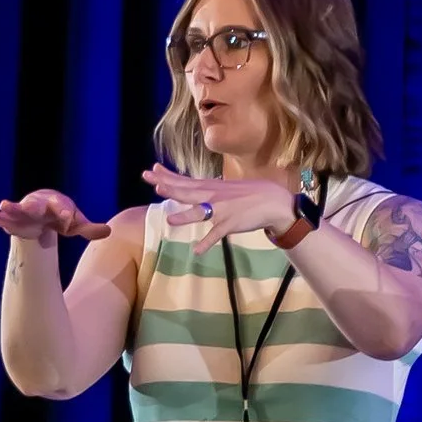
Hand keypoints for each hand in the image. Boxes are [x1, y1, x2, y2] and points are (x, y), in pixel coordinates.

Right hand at [0, 188, 111, 244]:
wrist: (42, 208)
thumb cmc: (61, 215)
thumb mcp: (76, 222)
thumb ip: (90, 228)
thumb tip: (110, 232)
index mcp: (55, 205)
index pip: (61, 210)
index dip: (65, 215)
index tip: (68, 221)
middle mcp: (38, 206)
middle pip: (37, 206)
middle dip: (36, 207)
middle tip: (34, 208)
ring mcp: (22, 211)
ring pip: (16, 209)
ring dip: (10, 207)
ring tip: (3, 204)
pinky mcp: (10, 219)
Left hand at [143, 164, 300, 254]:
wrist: (271, 200)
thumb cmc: (245, 194)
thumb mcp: (222, 188)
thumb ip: (204, 189)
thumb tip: (188, 187)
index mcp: (209, 187)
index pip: (184, 181)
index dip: (167, 176)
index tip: (150, 170)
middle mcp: (213, 196)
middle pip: (187, 192)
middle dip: (168, 186)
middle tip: (151, 181)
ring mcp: (221, 210)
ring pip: (200, 213)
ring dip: (185, 216)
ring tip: (170, 219)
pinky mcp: (230, 224)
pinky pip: (217, 234)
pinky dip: (207, 243)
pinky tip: (197, 250)